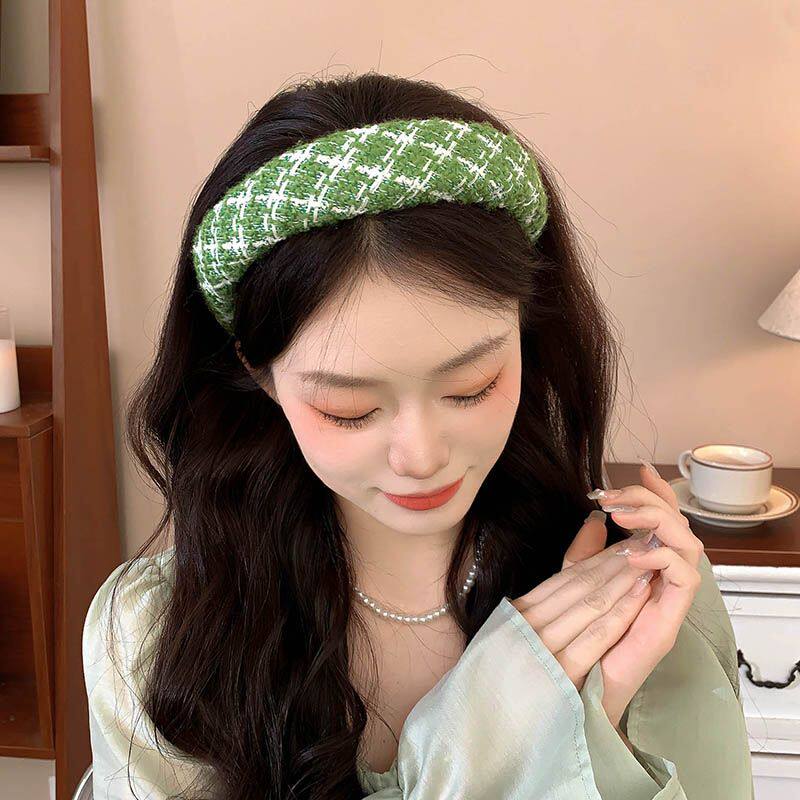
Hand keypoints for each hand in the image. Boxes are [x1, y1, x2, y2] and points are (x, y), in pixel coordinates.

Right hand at [508, 515, 657, 694]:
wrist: (497, 730)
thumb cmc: (516, 675)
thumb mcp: (524, 625)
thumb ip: (558, 581)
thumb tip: (592, 526)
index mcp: (518, 613)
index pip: (565, 578)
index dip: (598, 558)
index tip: (624, 544)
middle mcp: (528, 626)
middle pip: (580, 586)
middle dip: (616, 563)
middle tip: (644, 544)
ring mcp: (542, 650)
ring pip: (590, 605)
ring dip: (622, 582)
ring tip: (648, 564)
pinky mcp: (558, 675)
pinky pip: (594, 637)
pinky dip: (619, 615)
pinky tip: (640, 597)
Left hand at [589, 463, 703, 727]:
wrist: (578, 686)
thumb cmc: (576, 635)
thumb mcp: (574, 583)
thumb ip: (585, 551)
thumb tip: (595, 517)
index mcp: (644, 568)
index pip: (661, 522)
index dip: (656, 494)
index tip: (640, 470)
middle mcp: (663, 581)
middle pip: (678, 528)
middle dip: (652, 502)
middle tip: (621, 495)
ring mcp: (668, 601)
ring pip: (688, 547)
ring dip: (658, 523)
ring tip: (626, 516)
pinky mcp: (669, 623)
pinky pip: (683, 582)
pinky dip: (663, 559)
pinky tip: (634, 554)